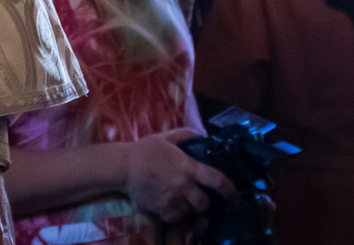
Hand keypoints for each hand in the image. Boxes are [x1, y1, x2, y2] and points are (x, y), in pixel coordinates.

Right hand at [120, 130, 234, 224]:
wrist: (123, 167)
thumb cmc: (146, 150)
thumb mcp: (167, 137)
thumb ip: (187, 135)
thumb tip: (204, 136)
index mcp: (188, 167)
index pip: (216, 180)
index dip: (228, 187)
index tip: (230, 190)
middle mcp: (183, 186)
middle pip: (205, 203)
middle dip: (206, 202)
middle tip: (202, 197)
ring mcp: (172, 200)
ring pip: (192, 212)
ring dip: (192, 209)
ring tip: (187, 201)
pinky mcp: (162, 210)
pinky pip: (178, 218)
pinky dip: (179, 215)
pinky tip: (176, 206)